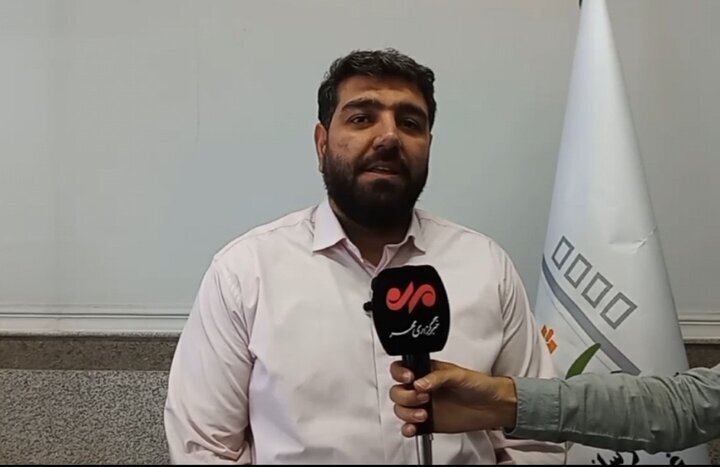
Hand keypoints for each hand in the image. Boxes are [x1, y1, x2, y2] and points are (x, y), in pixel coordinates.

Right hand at [389, 360, 517, 436]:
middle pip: (397, 391)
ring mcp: (423, 406)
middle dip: (406, 396)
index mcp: (426, 371)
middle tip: (424, 397)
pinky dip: (407, 428)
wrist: (493, 407)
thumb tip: (420, 382)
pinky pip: (409, 426)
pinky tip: (414, 427)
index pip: (401, 369)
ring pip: (400, 409)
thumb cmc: (479, 386)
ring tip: (424, 414)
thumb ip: (438, 377)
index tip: (410, 379)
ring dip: (407, 412)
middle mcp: (422, 388)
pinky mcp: (428, 423)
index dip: (399, 374)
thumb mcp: (458, 375)